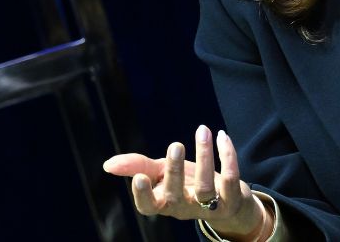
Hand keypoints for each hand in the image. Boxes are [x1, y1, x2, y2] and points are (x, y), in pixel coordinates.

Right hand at [102, 125, 268, 239]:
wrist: (227, 201)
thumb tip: (108, 165)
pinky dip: (227, 156)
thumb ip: (136, 167)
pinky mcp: (231, 198)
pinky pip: (230, 178)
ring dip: (204, 157)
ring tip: (202, 131)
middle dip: (174, 171)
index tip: (140, 178)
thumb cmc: (187, 184)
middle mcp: (185, 207)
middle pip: (176, 196)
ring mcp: (210, 206)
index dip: (143, 196)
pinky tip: (221, 136)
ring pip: (205, 187)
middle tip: (174, 145)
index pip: (149, 207)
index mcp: (164, 203)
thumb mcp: (161, 174)